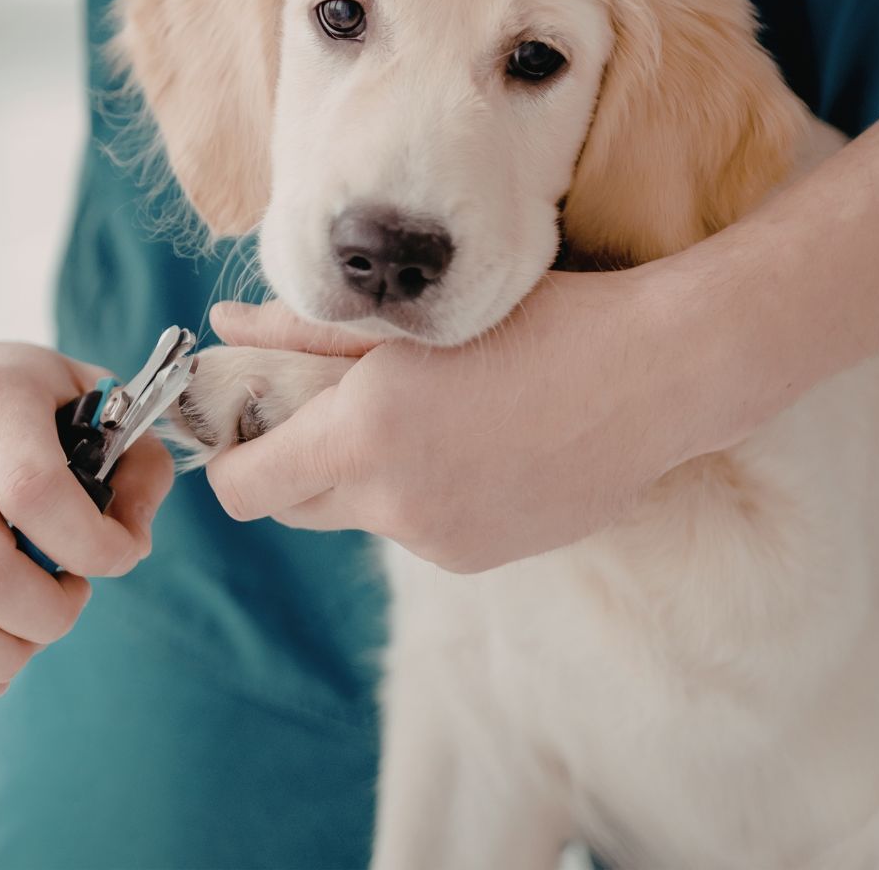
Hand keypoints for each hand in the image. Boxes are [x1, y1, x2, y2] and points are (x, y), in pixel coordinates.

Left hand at [202, 263, 767, 572]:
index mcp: (364, 439)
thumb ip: (299, 329)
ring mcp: (441, 542)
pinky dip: (419, 493)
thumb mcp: (407, 321)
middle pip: (291, 508)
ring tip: (423, 412)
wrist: (656, 376)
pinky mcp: (481, 558)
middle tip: (322, 405)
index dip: (231, 456)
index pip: (243, 489)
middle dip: (290, 462)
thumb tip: (223, 326)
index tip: (248, 420)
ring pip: (360, 515)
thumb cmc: (534, 323)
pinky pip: (417, 528)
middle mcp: (396, 504)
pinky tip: (471, 441)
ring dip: (363, 475)